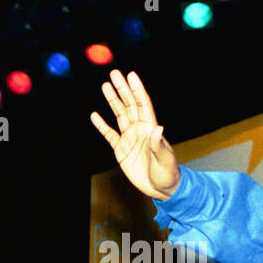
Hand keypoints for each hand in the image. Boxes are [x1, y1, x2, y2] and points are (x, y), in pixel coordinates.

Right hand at [90, 70, 180, 199]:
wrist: (160, 188)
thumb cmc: (167, 174)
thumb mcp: (165, 160)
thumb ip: (159, 145)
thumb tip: (158, 128)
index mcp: (150, 129)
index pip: (142, 105)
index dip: (137, 90)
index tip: (131, 75)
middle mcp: (139, 130)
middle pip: (129, 105)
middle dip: (122, 89)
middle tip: (114, 74)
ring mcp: (129, 138)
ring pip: (119, 115)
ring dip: (113, 100)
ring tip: (105, 86)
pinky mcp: (121, 149)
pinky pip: (109, 134)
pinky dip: (102, 125)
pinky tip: (95, 115)